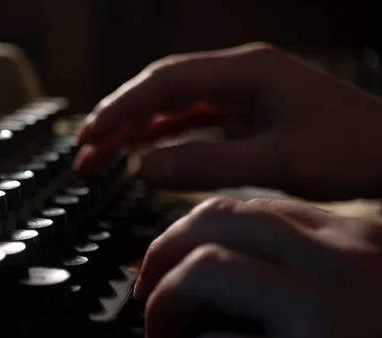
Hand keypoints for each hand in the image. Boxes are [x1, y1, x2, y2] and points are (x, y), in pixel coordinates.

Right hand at [74, 42, 381, 199]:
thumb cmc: (350, 152)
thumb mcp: (275, 163)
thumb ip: (205, 164)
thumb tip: (142, 169)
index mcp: (246, 71)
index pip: (164, 83)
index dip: (121, 110)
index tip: (89, 136)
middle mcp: (239, 74)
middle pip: (160, 90)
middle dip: (118, 120)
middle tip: (84, 152)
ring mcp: (241, 93)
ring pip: (172, 106)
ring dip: (134, 130)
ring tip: (100, 158)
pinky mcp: (245, 113)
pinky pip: (191, 120)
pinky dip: (163, 137)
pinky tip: (141, 153)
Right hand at [140, 197, 381, 337]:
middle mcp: (327, 296)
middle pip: (208, 268)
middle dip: (163, 289)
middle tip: (152, 313)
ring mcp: (343, 251)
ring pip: (230, 218)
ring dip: (182, 240)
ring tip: (165, 263)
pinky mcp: (356, 228)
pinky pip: (270, 207)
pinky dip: (228, 219)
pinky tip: (217, 237)